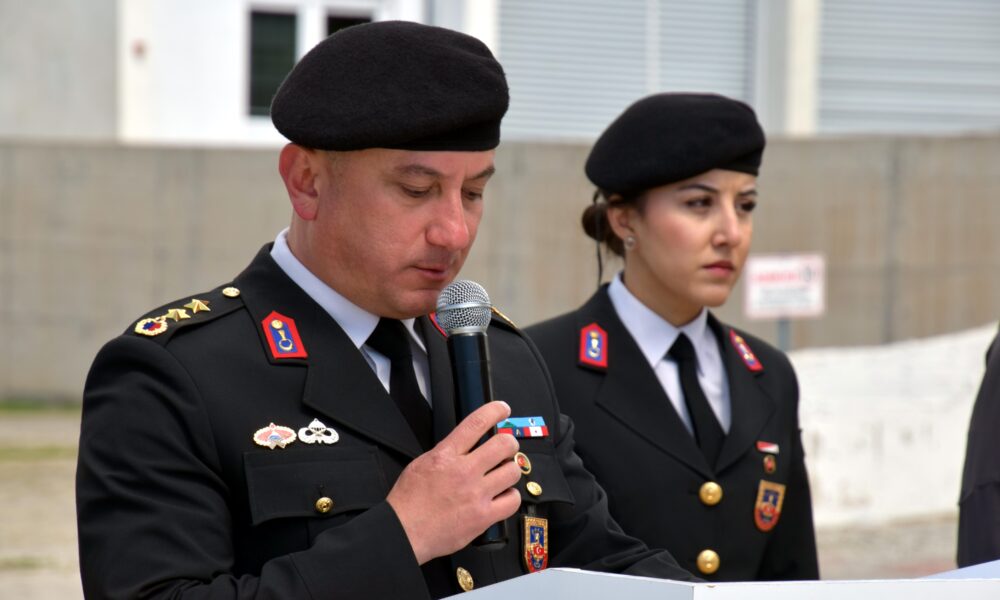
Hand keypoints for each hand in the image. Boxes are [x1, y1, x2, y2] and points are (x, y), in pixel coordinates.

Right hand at [387, 400, 521, 564]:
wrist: (404, 532)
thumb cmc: (409, 501)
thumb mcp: (421, 463)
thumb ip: (446, 452)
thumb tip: (466, 444)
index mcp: (446, 455)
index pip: (476, 423)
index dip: (495, 410)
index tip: (503, 409)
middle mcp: (464, 472)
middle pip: (504, 445)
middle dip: (509, 443)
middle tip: (506, 449)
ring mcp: (476, 494)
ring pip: (512, 471)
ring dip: (510, 471)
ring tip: (502, 475)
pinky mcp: (483, 516)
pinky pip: (513, 501)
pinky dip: (510, 497)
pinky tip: (502, 496)